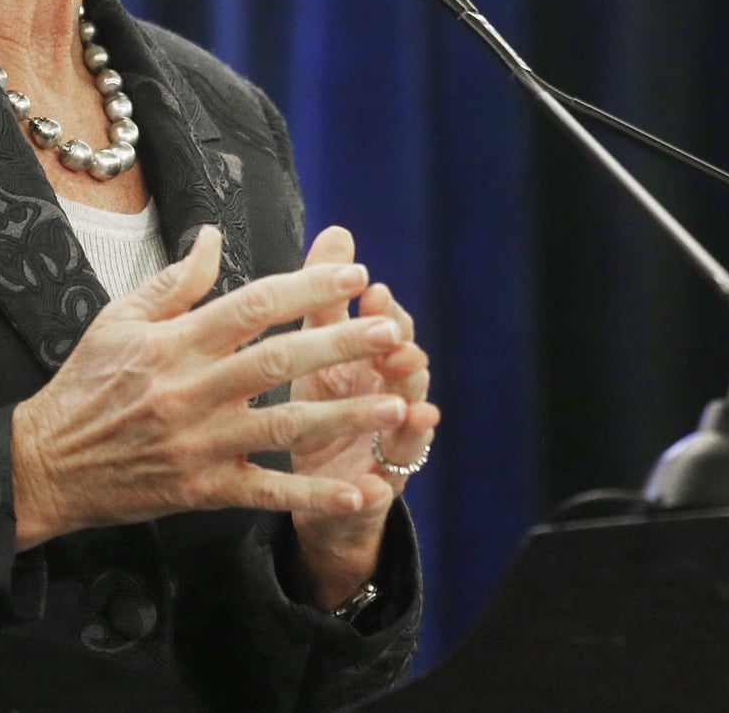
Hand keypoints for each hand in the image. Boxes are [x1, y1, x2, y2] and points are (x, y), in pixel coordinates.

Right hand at [11, 226, 412, 549]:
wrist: (43, 465)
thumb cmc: (83, 385)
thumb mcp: (118, 320)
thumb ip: (176, 282)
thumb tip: (214, 235)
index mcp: (175, 343)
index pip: (251, 305)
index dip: (305, 288)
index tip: (353, 276)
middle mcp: (192, 389)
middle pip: (277, 360)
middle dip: (339, 344)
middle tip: (391, 331)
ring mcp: (200, 442)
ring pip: (283, 425)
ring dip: (344, 415)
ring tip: (397, 403)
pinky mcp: (201, 489)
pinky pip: (265, 491)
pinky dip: (311, 495)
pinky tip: (357, 491)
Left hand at [286, 227, 438, 609]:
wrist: (317, 495)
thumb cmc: (317, 409)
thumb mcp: (315, 351)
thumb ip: (324, 297)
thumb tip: (337, 231)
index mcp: (368, 366)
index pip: (388, 330)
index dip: (384, 313)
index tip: (371, 292)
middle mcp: (387, 403)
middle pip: (407, 377)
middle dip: (405, 360)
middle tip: (398, 346)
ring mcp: (385, 452)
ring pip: (406, 435)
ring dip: (410, 422)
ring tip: (413, 411)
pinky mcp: (369, 498)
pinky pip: (375, 497)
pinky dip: (376, 492)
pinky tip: (371, 488)